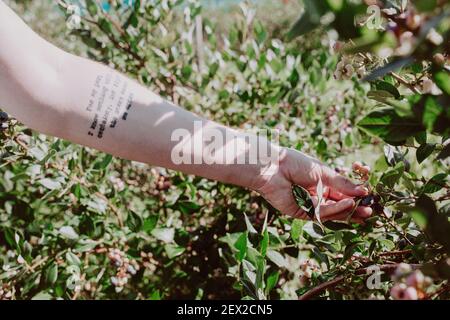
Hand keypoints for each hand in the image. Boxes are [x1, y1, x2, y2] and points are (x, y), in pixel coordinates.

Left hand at [253, 147, 372, 222]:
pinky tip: (347, 204)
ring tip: (363, 209)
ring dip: (347, 211)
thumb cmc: (294, 163)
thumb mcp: (323, 172)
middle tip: (370, 211)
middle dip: (353, 210)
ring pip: (331, 212)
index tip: (369, 200)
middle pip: (337, 207)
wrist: (272, 167)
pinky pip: (321, 213)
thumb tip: (362, 191)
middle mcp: (315, 196)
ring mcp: (308, 206)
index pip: (341, 194)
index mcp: (320, 184)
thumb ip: (341, 183)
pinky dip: (335, 209)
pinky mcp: (300, 212)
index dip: (354, 198)